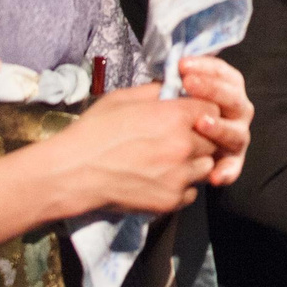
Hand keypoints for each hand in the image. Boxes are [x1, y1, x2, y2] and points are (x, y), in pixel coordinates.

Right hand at [0, 86, 218, 245]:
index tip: (190, 115)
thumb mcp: (124, 98)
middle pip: (213, 139)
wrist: (73, 172)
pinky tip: (161, 178)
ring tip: (168, 160)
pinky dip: (182, 186)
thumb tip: (176, 86)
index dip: (202, 111)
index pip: (213, 110)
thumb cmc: (94, 131)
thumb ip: (157, 91)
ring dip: (194, 162)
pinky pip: (192, 192)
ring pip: (206, 166)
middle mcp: (184, 146)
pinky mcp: (171, 200)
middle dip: (200, 137)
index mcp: (175, 116)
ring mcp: (180, 176)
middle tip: (178, 139)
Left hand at [177, 56, 251, 187]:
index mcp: (228, 90)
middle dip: (211, 89)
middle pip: (233, 98)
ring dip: (220, 128)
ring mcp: (237, 136)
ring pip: (235, 132)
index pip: (223, 74)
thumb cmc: (174, 115)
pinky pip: (232, 168)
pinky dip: (226, 172)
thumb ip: (176, 83)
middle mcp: (238, 112)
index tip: (182, 64)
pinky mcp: (232, 162)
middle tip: (188, 84)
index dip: (205, 67)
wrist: (175, 148)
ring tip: (201, 123)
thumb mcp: (175, 96)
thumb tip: (169, 70)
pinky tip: (214, 176)